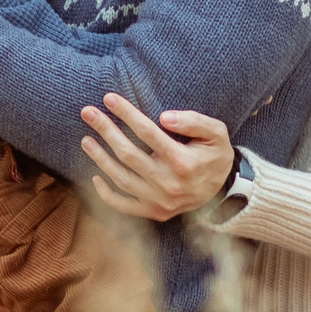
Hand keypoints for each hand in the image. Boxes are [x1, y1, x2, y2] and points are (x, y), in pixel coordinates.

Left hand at [80, 94, 236, 221]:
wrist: (224, 191)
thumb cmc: (215, 155)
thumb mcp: (216, 133)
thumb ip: (193, 121)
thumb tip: (164, 117)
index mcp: (184, 162)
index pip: (148, 133)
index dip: (127, 114)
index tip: (109, 99)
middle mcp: (169, 184)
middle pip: (128, 154)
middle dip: (106, 130)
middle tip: (88, 112)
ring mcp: (160, 201)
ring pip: (121, 178)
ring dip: (100, 158)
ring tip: (86, 139)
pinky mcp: (155, 212)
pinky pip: (124, 205)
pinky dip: (106, 194)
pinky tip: (95, 176)